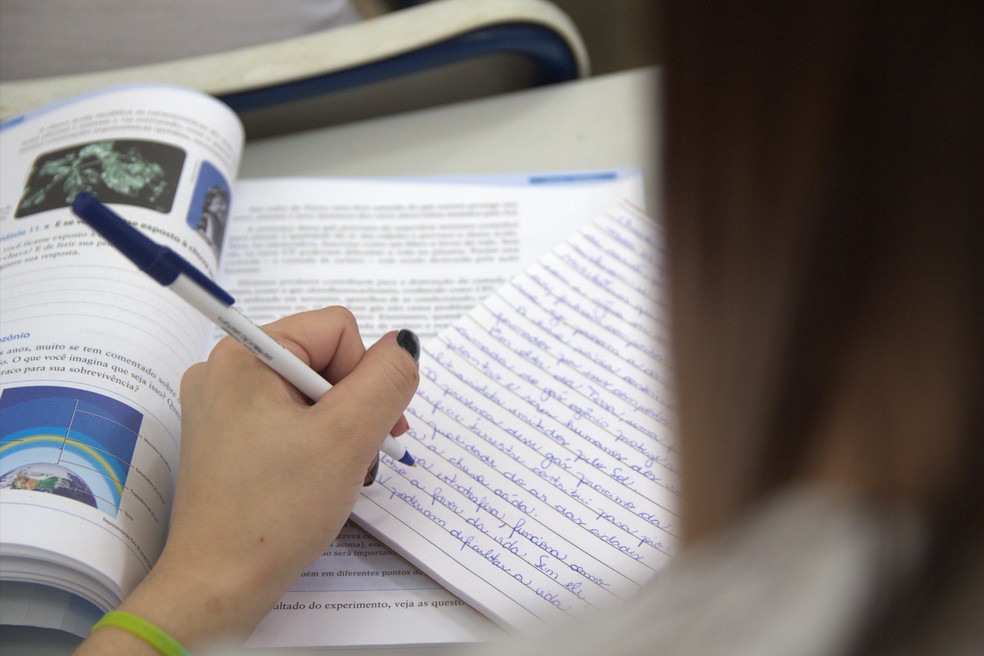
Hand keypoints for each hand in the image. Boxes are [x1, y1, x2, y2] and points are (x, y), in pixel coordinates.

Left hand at [75, 307, 419, 653]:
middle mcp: (226, 370)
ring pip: (311, 392)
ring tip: (338, 472)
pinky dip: (315, 443)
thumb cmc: (273, 513)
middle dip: (354, 405)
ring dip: (339, 428)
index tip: (368, 427)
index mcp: (245, 355)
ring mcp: (223, 406)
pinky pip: (288, 418)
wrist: (219, 585)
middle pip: (324, 359)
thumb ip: (387, 380)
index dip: (365, 376)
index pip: (337, 330)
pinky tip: (317, 478)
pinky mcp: (228, 438)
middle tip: (361, 454)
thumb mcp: (348, 438)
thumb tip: (404, 344)